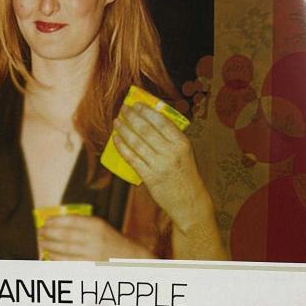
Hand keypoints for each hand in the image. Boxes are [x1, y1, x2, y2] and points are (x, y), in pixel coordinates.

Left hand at [39, 214, 151, 260]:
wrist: (129, 258)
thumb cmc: (111, 241)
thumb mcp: (101, 226)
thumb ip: (82, 223)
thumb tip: (56, 223)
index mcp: (97, 225)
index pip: (71, 220)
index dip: (55, 220)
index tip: (46, 221)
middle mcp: (94, 238)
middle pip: (65, 235)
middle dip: (49, 233)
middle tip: (40, 232)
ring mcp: (92, 254)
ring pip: (65, 249)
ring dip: (50, 246)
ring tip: (42, 243)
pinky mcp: (90, 266)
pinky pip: (68, 262)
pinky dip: (56, 259)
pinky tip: (50, 256)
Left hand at [113, 103, 225, 259]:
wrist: (189, 201)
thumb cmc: (185, 174)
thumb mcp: (185, 152)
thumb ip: (171, 137)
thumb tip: (149, 119)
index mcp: (182, 142)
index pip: (161, 120)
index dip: (146, 110)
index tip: (136, 103)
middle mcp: (171, 152)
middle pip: (146, 129)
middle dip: (132, 117)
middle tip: (123, 109)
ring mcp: (159, 165)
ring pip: (136, 142)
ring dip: (124, 130)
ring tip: (117, 122)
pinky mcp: (150, 177)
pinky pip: (131, 158)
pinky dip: (122, 147)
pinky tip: (116, 139)